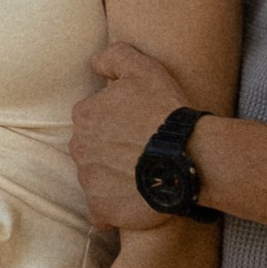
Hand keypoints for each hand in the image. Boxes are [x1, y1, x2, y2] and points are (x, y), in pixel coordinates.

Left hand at [72, 41, 194, 229]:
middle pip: (92, 148)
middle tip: (142, 150)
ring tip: (144, 174)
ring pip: (96, 177)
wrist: (187, 157)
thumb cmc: (165, 111)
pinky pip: (100, 210)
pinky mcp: (100, 208)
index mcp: (84, 115)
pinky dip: (113, 206)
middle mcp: (79, 148)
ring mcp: (88, 180)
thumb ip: (113, 58)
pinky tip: (134, 199)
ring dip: (114, 176)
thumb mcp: (143, 68)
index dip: (118, 121)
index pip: (94, 118)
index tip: (138, 126)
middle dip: (111, 149)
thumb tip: (93, 63)